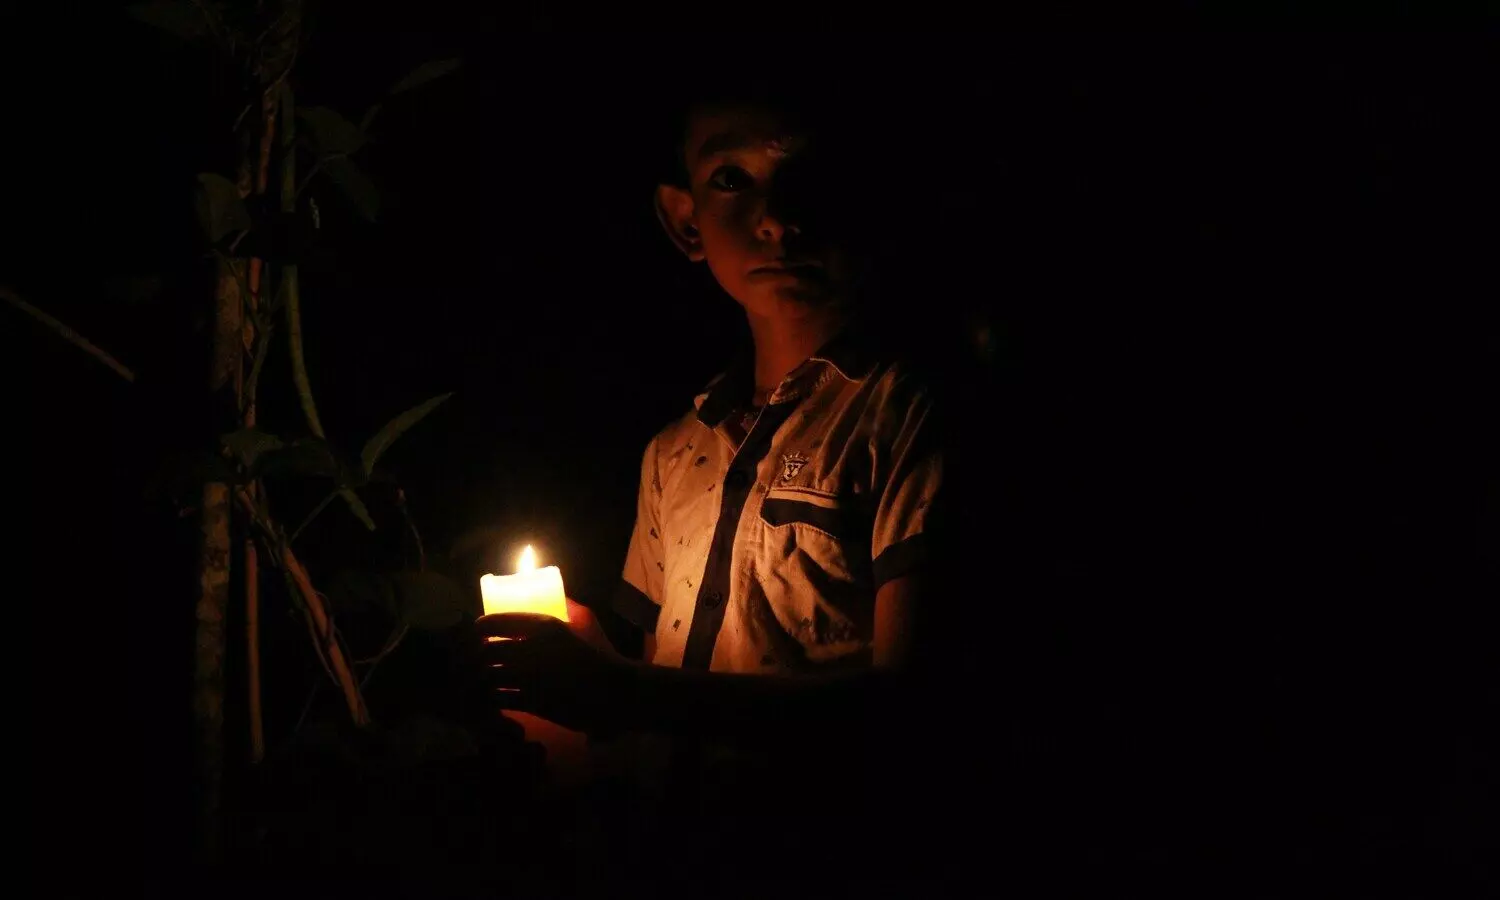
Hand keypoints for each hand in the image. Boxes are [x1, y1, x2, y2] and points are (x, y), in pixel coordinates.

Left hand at [475, 603, 633, 733]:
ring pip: (488, 677)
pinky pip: (498, 699)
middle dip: (477, 659)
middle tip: (479, 663)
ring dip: (483, 680)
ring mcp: (530, 677)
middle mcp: (531, 649)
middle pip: (484, 652)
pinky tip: (497, 699)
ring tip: (484, 682)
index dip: (479, 630)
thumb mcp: (584, 623)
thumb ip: (566, 607)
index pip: (491, 622)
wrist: (615, 692)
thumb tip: (555, 596)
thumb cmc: (600, 655)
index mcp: (541, 625)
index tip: (479, 636)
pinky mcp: (531, 702)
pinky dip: (493, 699)